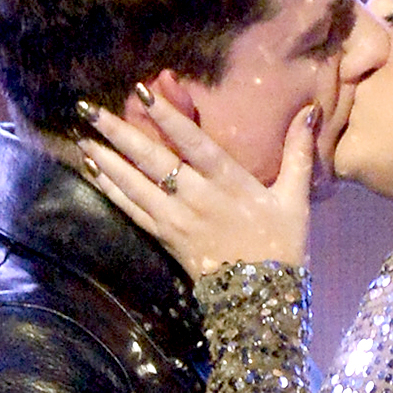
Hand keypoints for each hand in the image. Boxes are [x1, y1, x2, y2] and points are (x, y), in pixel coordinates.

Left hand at [78, 91, 316, 278]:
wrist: (261, 301)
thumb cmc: (281, 246)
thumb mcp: (296, 199)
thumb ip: (299, 153)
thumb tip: (309, 111)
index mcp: (229, 183)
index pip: (193, 143)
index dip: (168, 116)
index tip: (142, 90)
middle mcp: (197, 198)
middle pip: (152, 160)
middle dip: (119, 133)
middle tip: (88, 109)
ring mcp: (177, 220)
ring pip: (135, 185)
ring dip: (106, 160)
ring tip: (82, 135)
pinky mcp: (166, 238)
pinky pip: (132, 210)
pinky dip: (110, 189)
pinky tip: (93, 170)